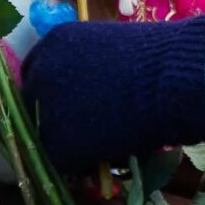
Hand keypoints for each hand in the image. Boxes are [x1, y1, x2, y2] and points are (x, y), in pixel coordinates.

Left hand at [21, 17, 204, 171]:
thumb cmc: (157, 60)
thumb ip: (90, 65)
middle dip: (56, 117)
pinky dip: (79, 162)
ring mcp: (45, 108)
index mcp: (54, 42)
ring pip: (46, 134)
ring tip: (101, 142)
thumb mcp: (113, 49)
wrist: (169, 80)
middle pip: (35, 103)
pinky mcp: (57, 143)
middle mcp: (41, 72)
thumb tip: (92, 88)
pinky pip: (61, 159)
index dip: (56, 91)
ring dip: (68, 140)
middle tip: (84, 128)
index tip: (71, 103)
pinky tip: (104, 154)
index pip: (40, 72)